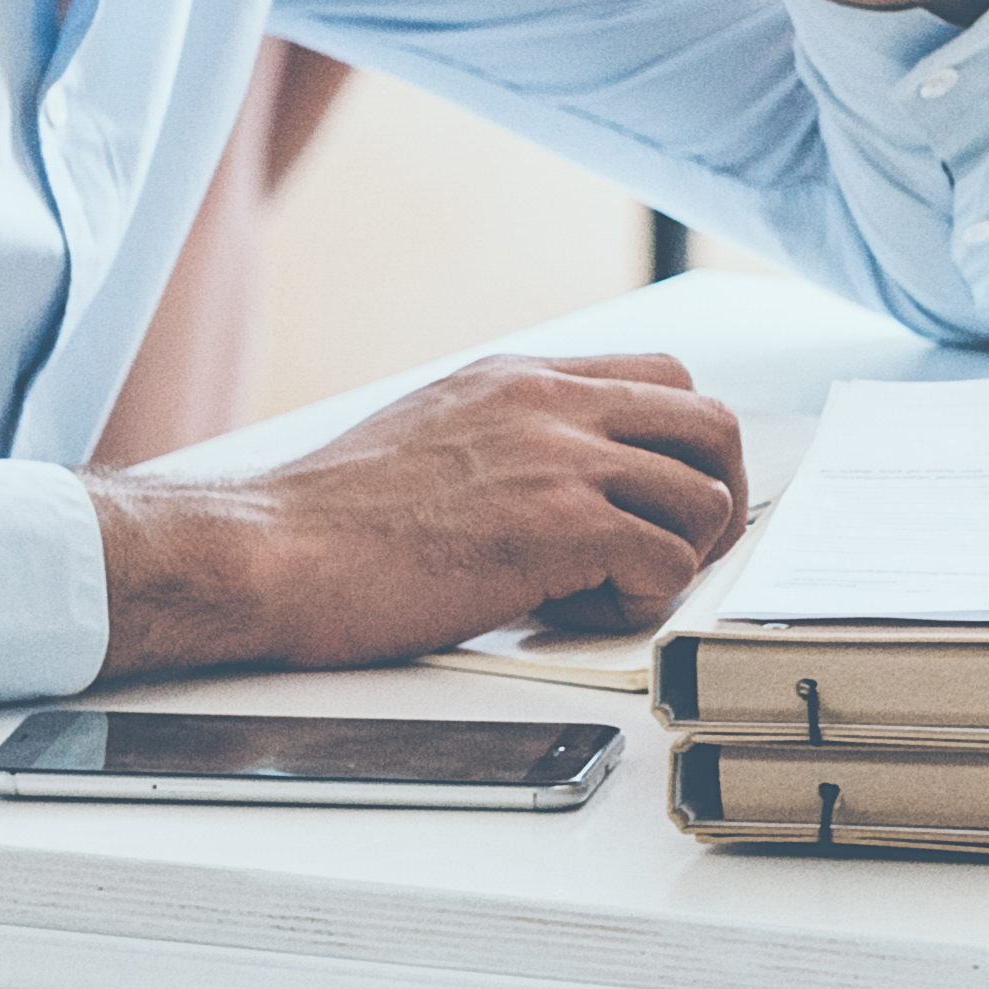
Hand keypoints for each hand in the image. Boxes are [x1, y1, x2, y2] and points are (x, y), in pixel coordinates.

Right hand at [93, 353, 751, 672]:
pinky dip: (640, 599)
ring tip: (606, 587)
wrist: (269, 552)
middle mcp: (552, 403)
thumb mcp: (433, 429)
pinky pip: (666, 561)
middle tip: (679, 550)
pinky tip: (571, 611)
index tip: (666, 497)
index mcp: (522, 377)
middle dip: (719, 495)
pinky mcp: (559, 526)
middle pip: (713, 426)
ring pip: (705, 498)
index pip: (666, 378)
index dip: (686, 445)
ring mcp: (561, 460)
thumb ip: (510, 433)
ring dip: (677, 556)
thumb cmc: (332, 518)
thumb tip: (572, 474)